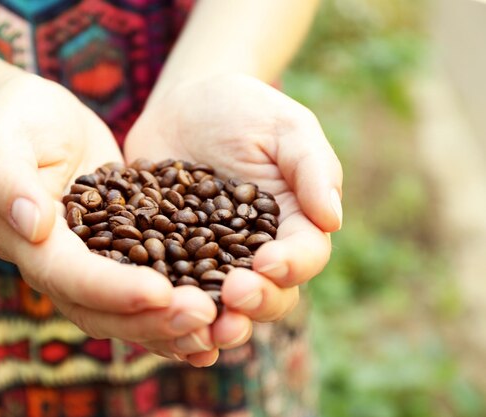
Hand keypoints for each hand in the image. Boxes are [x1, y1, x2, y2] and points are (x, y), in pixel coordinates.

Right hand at [0, 73, 217, 364]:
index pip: (68, 276)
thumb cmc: (17, 120)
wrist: (38, 121)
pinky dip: (172, 311)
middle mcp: (55, 267)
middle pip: (99, 310)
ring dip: (168, 326)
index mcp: (26, 241)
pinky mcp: (115, 256)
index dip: (111, 289)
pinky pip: (142, 294)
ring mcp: (86, 265)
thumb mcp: (1, 136)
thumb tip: (34, 225)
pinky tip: (213, 318)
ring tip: (218, 326)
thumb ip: (7, 178)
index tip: (160, 292)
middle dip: (150, 320)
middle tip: (204, 318)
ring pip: (123, 314)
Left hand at [125, 73, 342, 349]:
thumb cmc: (245, 109)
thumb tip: (332, 219)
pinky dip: (168, 312)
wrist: (185, 105)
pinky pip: (174, 293)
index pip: (304, 256)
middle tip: (234, 297)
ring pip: (222, 306)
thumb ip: (311, 167)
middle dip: (255, 303)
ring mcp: (212, 261)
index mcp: (293, 225)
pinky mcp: (171, 260)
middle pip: (268, 294)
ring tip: (202, 327)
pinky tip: (156, 320)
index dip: (292, 266)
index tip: (268, 262)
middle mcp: (256, 253)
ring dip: (215, 323)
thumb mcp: (285, 126)